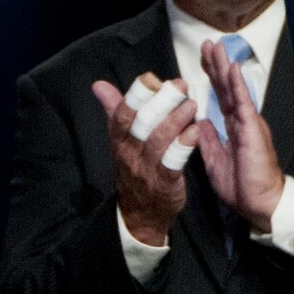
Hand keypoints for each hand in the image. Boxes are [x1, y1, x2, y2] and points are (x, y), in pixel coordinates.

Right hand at [91, 72, 198, 246]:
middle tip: (180, 85)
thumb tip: (99, 84)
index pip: (122, 115)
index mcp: (119, 140)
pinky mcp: (165, 185)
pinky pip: (172, 164)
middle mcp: (130, 154)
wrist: (140, 215)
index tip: (151, 78)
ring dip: (176, 120)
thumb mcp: (121, 141)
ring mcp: (146, 170)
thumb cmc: (134, 168)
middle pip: (141, 124)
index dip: (135, 95)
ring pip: (158, 141)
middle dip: (161, 102)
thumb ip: (114, 111)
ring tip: (192, 104)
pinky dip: (183, 147)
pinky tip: (195, 132)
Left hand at [195, 39, 284, 233]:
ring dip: (224, 68)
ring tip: (217, 47)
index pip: (220, 97)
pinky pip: (244, 103)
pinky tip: (232, 70)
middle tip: (208, 43)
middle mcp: (242, 120)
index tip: (202, 59)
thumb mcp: (215, 160)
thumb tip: (198, 122)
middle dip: (216, 65)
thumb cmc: (242, 185)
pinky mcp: (253, 129)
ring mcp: (248, 122)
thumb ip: (208, 140)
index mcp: (233, 128)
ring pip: (234, 90)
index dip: (211, 78)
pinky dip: (238, 86)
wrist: (260, 203)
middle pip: (226, 87)